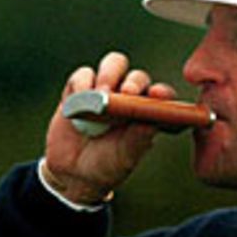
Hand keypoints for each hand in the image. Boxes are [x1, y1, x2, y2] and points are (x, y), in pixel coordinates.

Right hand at [43, 50, 176, 204]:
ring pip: (113, 64)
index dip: (162, 93)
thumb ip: (137, 140)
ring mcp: (105, 90)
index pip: (161, 96)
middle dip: (134, 82)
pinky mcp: (79, 90)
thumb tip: (150, 123)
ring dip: (109, 75)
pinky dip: (82, 83)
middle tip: (127, 93)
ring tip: (101, 94)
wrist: (73, 172)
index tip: (157, 95)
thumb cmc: (106, 165)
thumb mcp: (124, 158)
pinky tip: (80, 97)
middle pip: (137, 76)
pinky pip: (82, 75)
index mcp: (147, 112)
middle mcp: (129, 97)